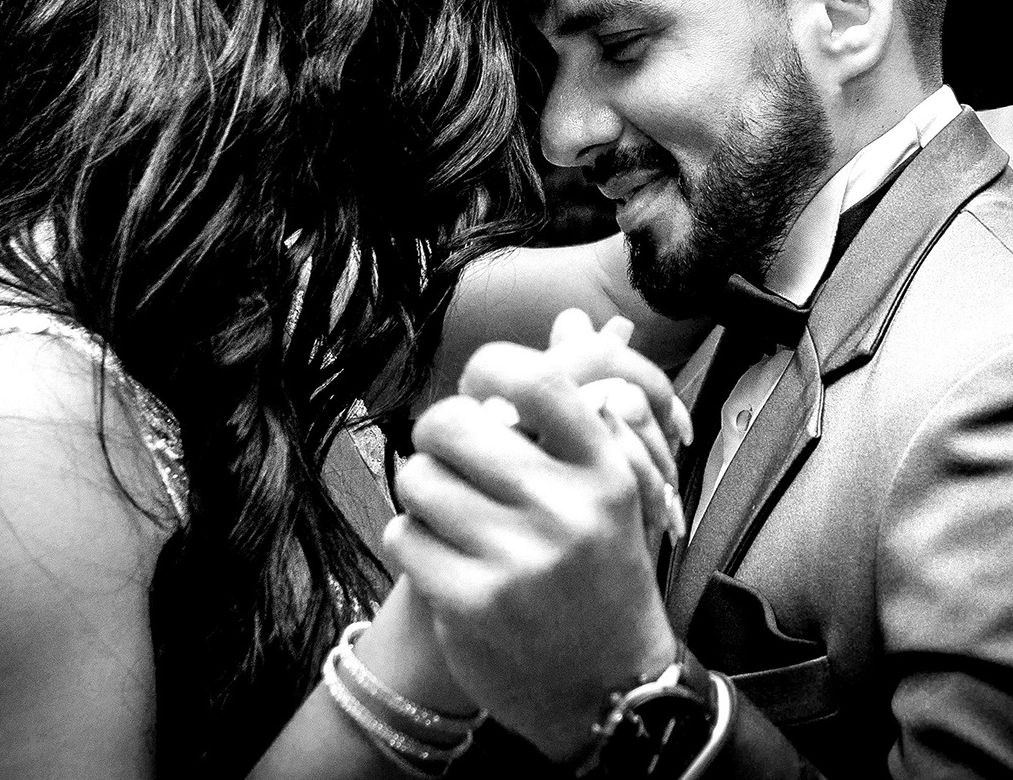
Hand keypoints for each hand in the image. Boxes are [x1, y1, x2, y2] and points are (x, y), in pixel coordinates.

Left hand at [384, 329, 678, 761]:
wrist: (608, 690)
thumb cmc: (600, 573)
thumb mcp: (609, 490)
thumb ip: (581, 407)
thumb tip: (572, 321)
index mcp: (605, 470)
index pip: (535, 380)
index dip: (490, 370)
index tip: (481, 390)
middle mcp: (565, 510)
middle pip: (453, 424)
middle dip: (439, 437)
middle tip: (450, 458)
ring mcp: (517, 560)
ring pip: (418, 479)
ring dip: (422, 494)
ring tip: (450, 515)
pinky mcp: (472, 603)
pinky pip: (403, 535)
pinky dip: (412, 541)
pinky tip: (443, 557)